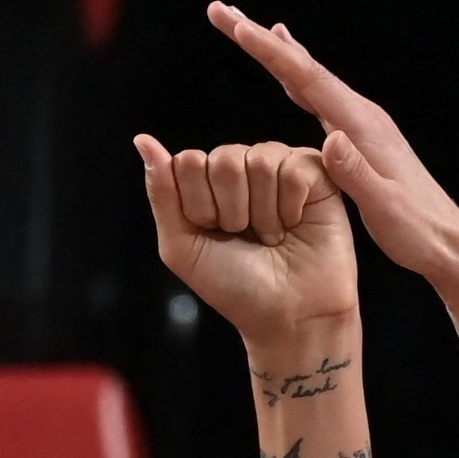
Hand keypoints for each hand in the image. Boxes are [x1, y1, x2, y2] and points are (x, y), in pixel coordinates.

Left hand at [134, 135, 356, 350]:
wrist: (288, 317)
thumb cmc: (236, 288)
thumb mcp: (182, 247)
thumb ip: (162, 193)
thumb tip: (143, 140)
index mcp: (206, 182)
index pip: (188, 162)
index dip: (200, 205)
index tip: (215, 235)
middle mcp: (242, 168)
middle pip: (223, 160)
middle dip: (232, 211)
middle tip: (247, 238)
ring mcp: (279, 166)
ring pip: (259, 161)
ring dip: (263, 214)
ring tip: (273, 237)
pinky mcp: (315, 174)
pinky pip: (293, 168)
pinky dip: (290, 206)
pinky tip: (295, 224)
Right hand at [207, 3, 458, 283]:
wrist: (447, 242)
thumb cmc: (416, 231)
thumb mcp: (383, 207)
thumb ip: (355, 174)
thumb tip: (330, 136)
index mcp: (361, 126)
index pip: (306, 79)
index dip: (268, 51)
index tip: (234, 26)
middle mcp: (360, 115)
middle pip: (302, 68)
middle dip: (260, 39)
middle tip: (221, 11)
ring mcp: (361, 124)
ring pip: (308, 78)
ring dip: (274, 53)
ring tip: (245, 28)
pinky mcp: (360, 138)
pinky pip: (318, 97)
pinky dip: (296, 76)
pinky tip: (288, 71)